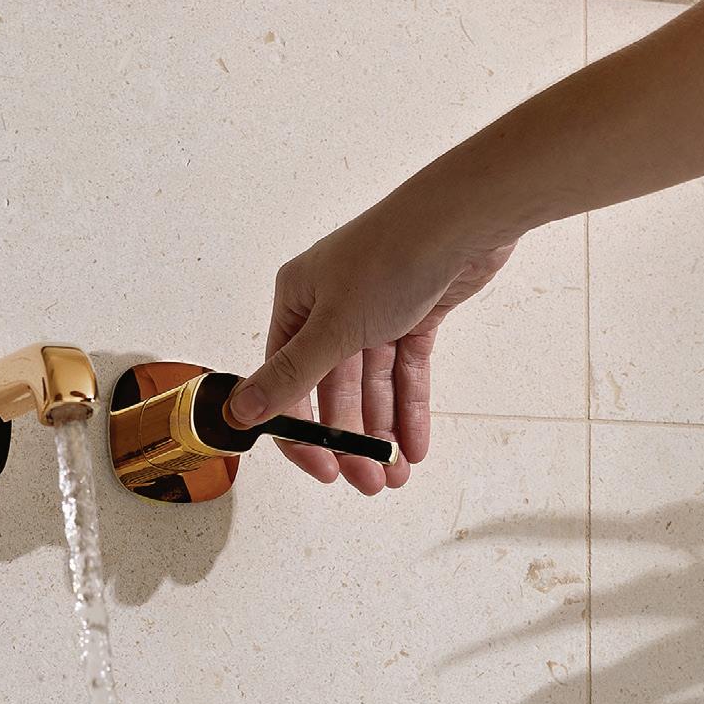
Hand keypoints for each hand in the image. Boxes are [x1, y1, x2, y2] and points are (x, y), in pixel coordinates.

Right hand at [231, 195, 512, 494]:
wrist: (464, 221)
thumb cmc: (393, 256)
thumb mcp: (333, 326)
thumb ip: (290, 376)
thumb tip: (239, 412)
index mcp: (297, 300)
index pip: (286, 380)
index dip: (300, 431)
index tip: (321, 469)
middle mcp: (330, 306)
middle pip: (333, 389)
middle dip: (351, 440)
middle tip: (367, 483)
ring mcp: (373, 311)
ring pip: (372, 386)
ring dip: (382, 432)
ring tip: (395, 475)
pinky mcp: (413, 314)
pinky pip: (405, 372)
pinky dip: (409, 407)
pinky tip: (415, 445)